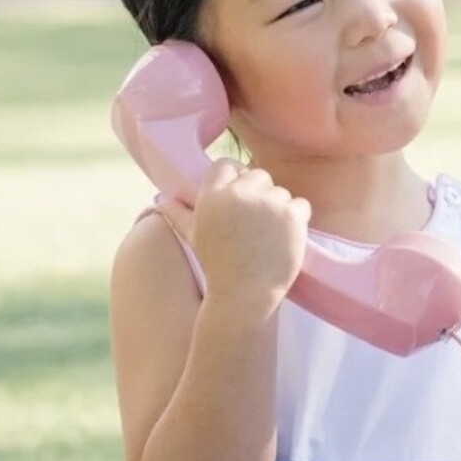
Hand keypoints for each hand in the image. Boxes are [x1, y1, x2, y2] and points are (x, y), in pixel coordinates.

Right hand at [157, 158, 311, 306]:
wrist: (245, 294)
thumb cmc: (218, 266)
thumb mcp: (195, 237)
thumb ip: (178, 214)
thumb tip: (160, 199)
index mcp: (212, 196)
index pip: (227, 165)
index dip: (235, 182)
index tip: (238, 204)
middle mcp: (239, 194)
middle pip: (257, 175)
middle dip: (258, 195)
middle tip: (252, 226)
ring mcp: (268, 203)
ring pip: (280, 192)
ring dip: (277, 209)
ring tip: (265, 237)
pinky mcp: (292, 214)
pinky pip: (300, 204)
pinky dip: (296, 220)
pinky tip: (282, 239)